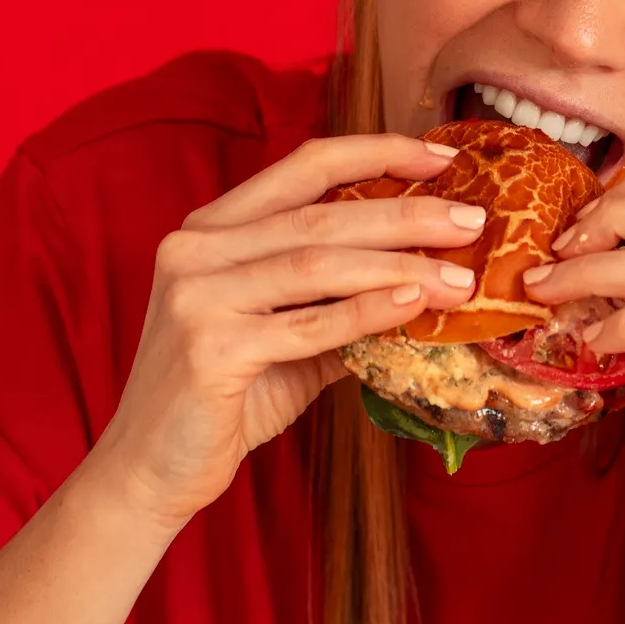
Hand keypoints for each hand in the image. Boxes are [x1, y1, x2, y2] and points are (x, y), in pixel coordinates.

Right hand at [90, 134, 484, 533]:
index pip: (303, 167)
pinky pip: (309, 325)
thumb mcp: (286, 333)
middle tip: (471, 221)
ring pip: (317, 264)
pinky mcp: (210, 349)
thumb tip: (431, 275)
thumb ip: (339, 298)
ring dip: (399, 265)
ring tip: (461, 277)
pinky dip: (367, 312)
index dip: (375, 153)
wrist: (152, 470)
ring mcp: (198, 296)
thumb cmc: (225, 397)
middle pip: (320, 215)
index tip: (441, 158)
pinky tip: (413, 305)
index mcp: (212, 229)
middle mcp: (197, 249)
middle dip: (406, 213)